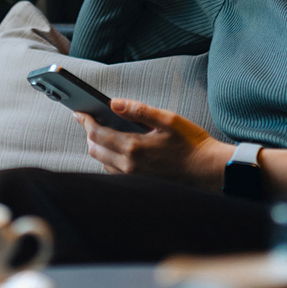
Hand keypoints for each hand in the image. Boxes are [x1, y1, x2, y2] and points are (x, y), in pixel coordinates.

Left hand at [73, 99, 233, 191]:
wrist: (207, 171)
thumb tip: (114, 103)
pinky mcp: (138, 184)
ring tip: (101, 129)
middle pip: (95, 148)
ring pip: (102, 161)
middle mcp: (129, 165)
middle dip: (89, 132)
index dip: (85, 121)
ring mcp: (132, 177)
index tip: (79, 111)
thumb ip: (139, 110)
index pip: (97, 133)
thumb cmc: (190, 143)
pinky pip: (113, 170)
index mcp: (134, 147)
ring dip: (97, 145)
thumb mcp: (168, 119)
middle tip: (89, 118)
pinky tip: (115, 147)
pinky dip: (107, 157)